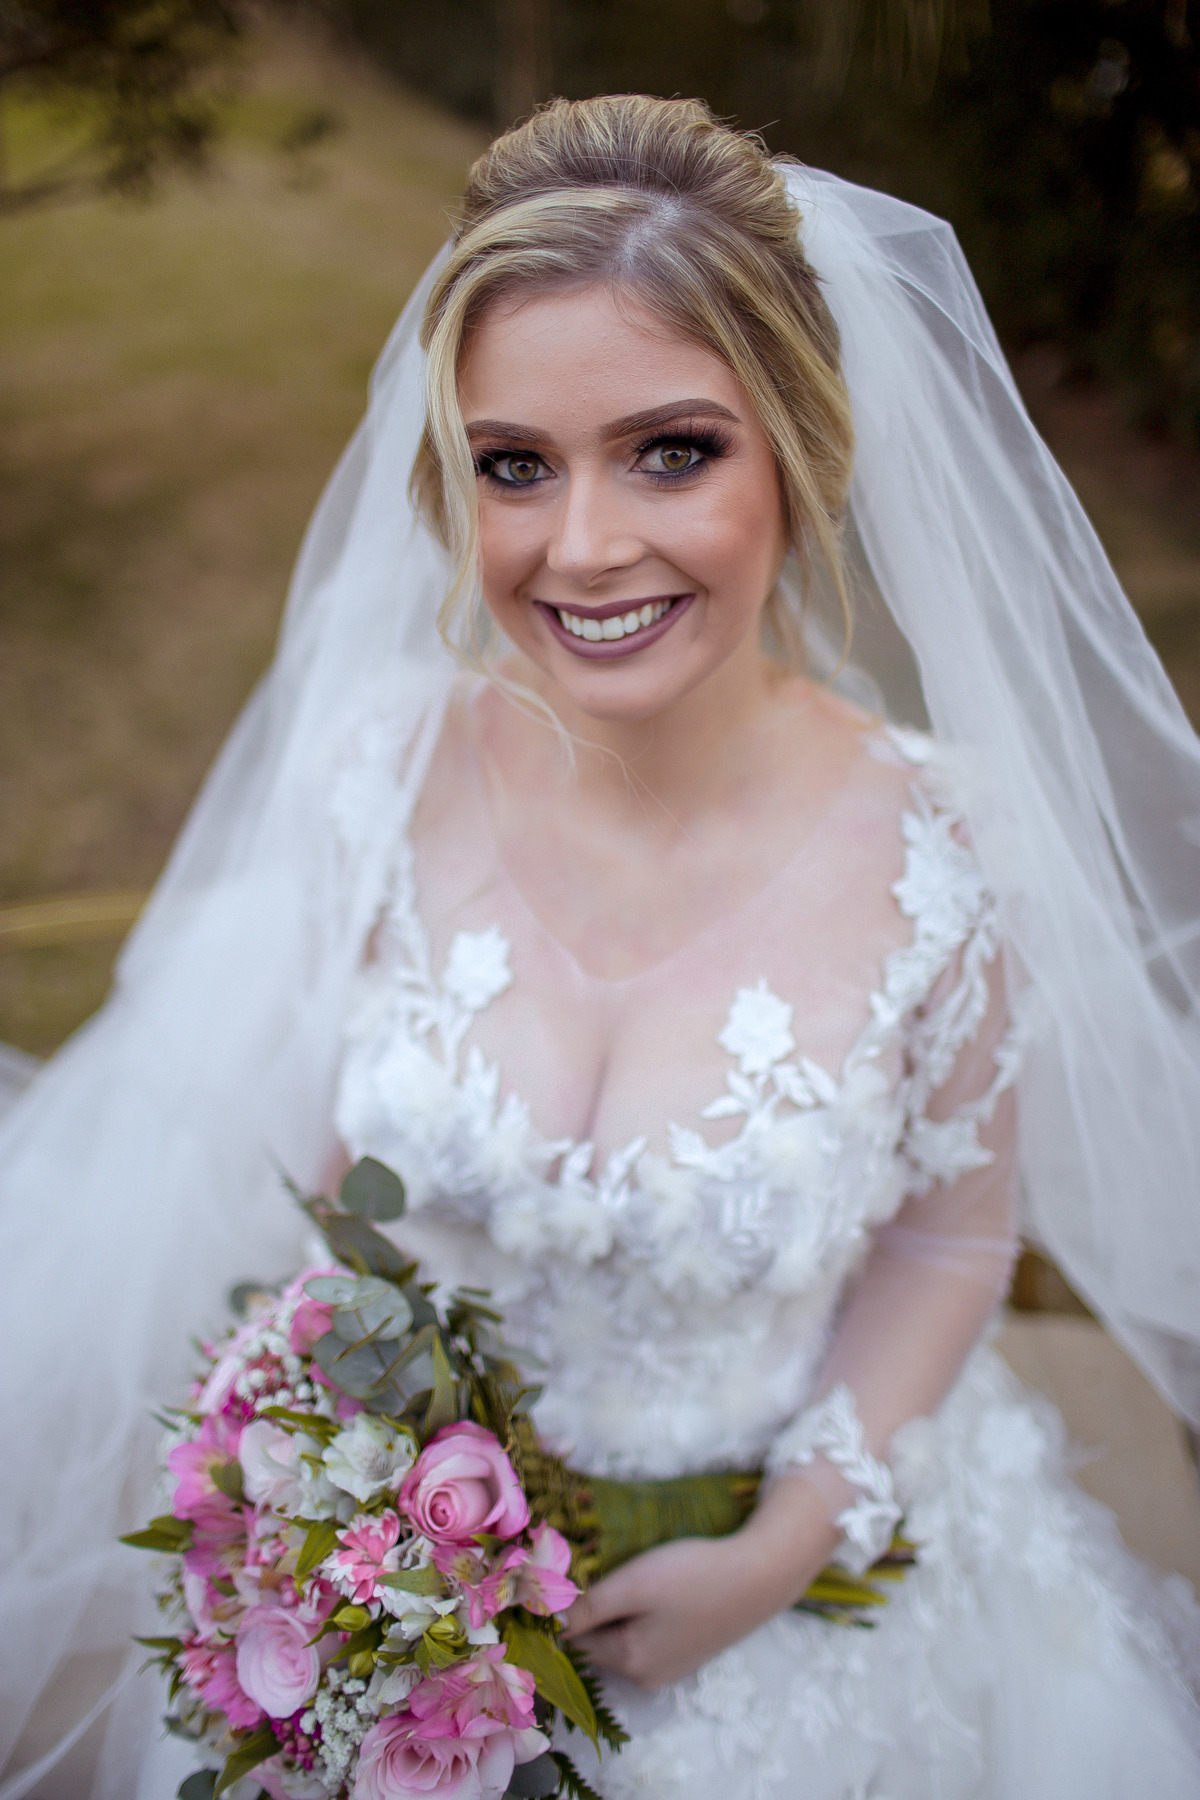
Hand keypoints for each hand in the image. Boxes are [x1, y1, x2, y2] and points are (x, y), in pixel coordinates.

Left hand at [563, 1532, 791, 1689]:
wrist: (761, 1575)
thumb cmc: (694, 1576)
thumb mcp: (634, 1584)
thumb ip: (589, 1606)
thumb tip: (550, 1622)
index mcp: (628, 1661)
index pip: (574, 1639)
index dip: (567, 1606)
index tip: (567, 1571)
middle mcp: (646, 1675)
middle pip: (598, 1640)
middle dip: (594, 1606)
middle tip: (602, 1565)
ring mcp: (670, 1666)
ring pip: (623, 1634)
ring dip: (619, 1606)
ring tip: (631, 1570)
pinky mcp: (688, 1649)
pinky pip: (647, 1632)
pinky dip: (643, 1610)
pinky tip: (658, 1584)